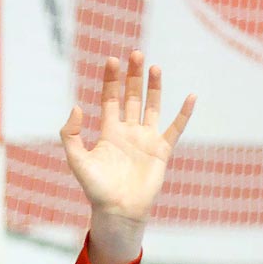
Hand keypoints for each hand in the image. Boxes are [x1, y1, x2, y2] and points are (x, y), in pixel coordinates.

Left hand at [62, 51, 194, 263]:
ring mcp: (146, 139)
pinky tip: (191, 97)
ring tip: (154, 66)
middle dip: (132, 76)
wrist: (117, 210)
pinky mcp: (162, 150)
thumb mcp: (77, 160)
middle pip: (131, 97)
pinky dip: (184, 113)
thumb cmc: (95, 189)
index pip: (110, 99)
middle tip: (134, 53)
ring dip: (154, 87)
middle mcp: (128, 132)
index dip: (110, 80)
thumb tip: (77, 107)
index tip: (111, 60)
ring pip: (151, 106)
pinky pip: (176, 128)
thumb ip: (71, 135)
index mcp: (108, 133)